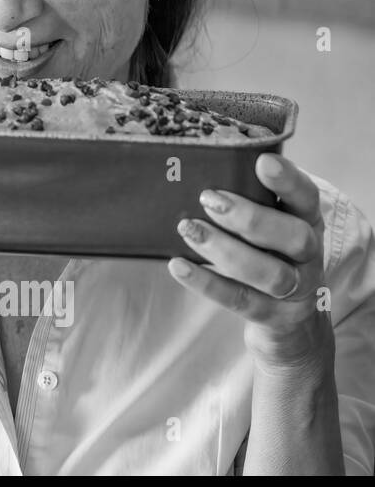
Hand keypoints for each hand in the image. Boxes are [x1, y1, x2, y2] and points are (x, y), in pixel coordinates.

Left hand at [168, 152, 331, 367]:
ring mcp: (295, 291)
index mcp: (307, 223)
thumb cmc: (270, 258)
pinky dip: (208, 283)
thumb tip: (194, 169)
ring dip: (225, 249)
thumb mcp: (270, 229)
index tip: (263, 161)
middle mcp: (309, 257)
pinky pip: (241, 300)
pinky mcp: (273, 317)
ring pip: (269, 273)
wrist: (292, 325)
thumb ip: (249, 202)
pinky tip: (178, 265)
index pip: (306, 198)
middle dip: (250, 217)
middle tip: (208, 198)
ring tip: (188, 228)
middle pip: (294, 237)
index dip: (288, 180)